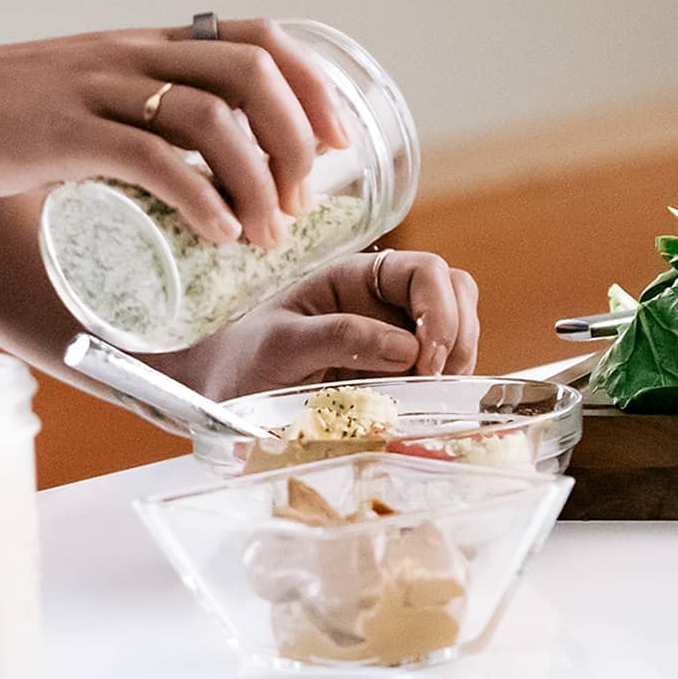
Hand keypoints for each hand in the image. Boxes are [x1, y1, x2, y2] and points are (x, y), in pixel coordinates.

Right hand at [0, 19, 347, 246]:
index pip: (258, 39)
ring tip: (268, 234)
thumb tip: (218, 172)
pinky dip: (200, 198)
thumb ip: (151, 117)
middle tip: (305, 198)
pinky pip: (150, 158)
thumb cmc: (11, 114)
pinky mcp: (65, 134)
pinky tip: (220, 234)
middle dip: (295, 137)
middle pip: (249, 73)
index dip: (310, 84)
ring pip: (210, 119)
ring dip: (256, 181)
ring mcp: (100, 91)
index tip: (335, 139)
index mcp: (152, 45)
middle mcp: (135, 57)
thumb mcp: (97, 93)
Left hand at [170, 249, 480, 399]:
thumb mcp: (279, 346)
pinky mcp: (397, 372)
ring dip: (460, 360)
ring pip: (459, 327)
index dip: (439, 311)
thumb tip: (409, 349)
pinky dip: (447, 384)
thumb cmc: (240, 361)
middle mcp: (383, 300)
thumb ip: (339, 338)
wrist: (218, 395)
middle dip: (458, 335)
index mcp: (356, 277)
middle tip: (436, 382)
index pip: (425, 272)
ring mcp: (395, 335)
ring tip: (431, 397)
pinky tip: (424, 407)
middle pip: (455, 293)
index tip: (428, 360)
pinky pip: (442, 367)